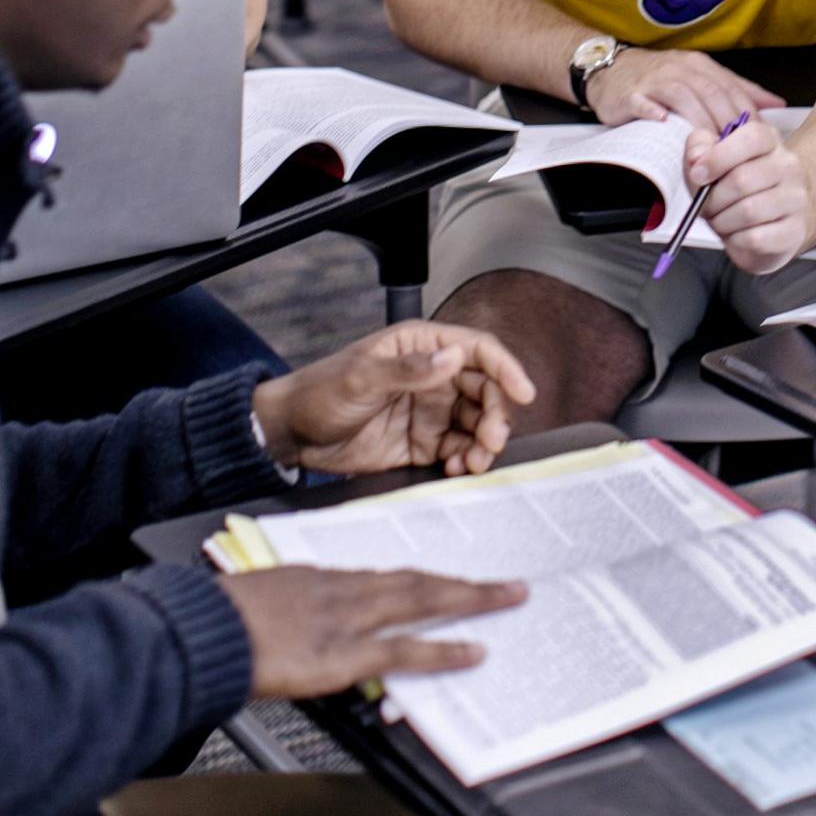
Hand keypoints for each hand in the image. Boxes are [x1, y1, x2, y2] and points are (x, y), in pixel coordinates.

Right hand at [219, 564, 526, 699]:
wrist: (197, 629)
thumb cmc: (216, 622)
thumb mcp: (263, 604)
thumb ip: (297, 612)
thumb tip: (315, 632)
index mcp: (320, 577)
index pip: (386, 576)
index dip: (426, 579)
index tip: (452, 580)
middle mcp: (341, 589)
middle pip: (416, 580)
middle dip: (465, 582)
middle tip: (509, 584)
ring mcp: (345, 619)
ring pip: (422, 601)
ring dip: (470, 600)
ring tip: (507, 600)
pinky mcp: (342, 653)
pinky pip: (404, 650)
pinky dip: (442, 650)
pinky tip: (473, 651)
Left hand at [252, 322, 535, 478]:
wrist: (291, 434)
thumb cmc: (319, 391)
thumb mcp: (362, 377)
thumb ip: (409, 370)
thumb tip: (453, 357)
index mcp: (422, 346)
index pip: (478, 350)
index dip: (506, 369)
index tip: (524, 392)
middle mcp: (433, 376)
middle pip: (484, 391)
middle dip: (496, 415)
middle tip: (492, 440)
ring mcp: (429, 411)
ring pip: (475, 423)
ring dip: (484, 442)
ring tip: (475, 461)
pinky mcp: (420, 443)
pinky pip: (456, 450)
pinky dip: (464, 460)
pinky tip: (456, 468)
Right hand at [587, 47, 786, 131]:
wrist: (611, 69)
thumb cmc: (660, 78)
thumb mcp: (701, 78)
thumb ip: (737, 90)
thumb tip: (775, 104)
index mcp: (700, 66)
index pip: (731, 88)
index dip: (746, 112)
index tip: (759, 137)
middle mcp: (680, 69)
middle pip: (710, 92)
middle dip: (727, 121)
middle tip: (738, 149)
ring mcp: (655, 80)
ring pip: (682, 96)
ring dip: (698, 121)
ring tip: (710, 147)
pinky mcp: (631, 93)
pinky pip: (644, 101)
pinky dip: (653, 111)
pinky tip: (663, 123)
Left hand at [685, 114, 808, 274]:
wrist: (772, 217)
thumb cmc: (736, 185)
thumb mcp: (712, 157)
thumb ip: (699, 146)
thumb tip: (696, 158)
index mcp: (769, 141)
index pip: (751, 139)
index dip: (718, 156)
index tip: (697, 174)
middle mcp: (788, 166)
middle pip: (742, 180)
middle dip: (712, 199)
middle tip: (704, 206)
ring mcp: (796, 198)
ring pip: (748, 211)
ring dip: (722, 221)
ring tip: (721, 220)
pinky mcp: (796, 230)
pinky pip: (756, 238)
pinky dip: (736, 241)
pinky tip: (736, 235)